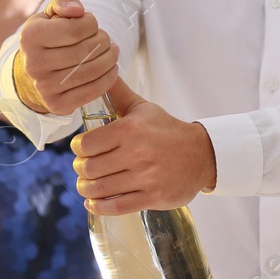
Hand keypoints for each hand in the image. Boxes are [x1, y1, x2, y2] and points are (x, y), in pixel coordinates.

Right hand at [18, 0, 118, 114]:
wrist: (33, 72)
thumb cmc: (48, 37)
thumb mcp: (51, 13)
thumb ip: (64, 0)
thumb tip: (77, 10)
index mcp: (30, 36)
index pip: (76, 28)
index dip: (91, 23)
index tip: (91, 24)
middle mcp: (34, 63)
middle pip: (86, 50)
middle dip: (103, 41)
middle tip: (104, 39)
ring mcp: (44, 86)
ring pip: (91, 71)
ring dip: (109, 59)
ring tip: (111, 51)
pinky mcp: (57, 104)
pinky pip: (92, 91)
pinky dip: (108, 79)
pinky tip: (112, 68)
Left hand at [72, 76, 215, 214]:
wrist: (201, 155)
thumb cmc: (166, 130)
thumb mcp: (143, 108)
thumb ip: (118, 92)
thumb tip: (103, 71)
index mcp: (130, 129)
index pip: (86, 144)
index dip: (78, 148)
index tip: (81, 150)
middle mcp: (136, 153)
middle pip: (89, 168)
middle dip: (81, 170)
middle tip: (83, 168)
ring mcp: (145, 177)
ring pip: (100, 188)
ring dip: (86, 189)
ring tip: (87, 185)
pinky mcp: (152, 197)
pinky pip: (116, 206)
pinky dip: (99, 206)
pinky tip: (94, 202)